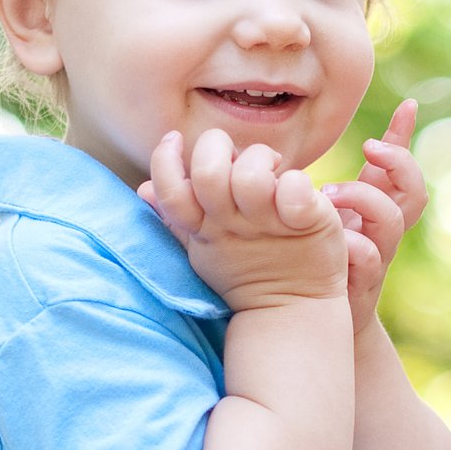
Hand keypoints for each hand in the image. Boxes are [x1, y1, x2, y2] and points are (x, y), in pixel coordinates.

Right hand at [138, 127, 347, 311]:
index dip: (165, 159)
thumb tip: (143, 189)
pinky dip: (296, 181)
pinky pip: (294, 189)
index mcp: (203, 229)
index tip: (175, 139)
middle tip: (236, 155)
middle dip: (217, 146)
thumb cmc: (249, 268)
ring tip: (273, 167)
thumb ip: (176, 218)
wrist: (295, 310)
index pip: (170, 191)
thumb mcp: (206, 247)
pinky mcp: (306, 223)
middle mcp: (231, 225)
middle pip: (208, 172)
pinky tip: (299, 190)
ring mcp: (268, 225)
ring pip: (250, 176)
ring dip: (260, 159)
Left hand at [320, 101, 423, 333]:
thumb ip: (337, 173)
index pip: (405, 168)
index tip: (407, 105)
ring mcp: (378, 255)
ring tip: (326, 196)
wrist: (314, 315)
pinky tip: (327, 237)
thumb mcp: (331, 207)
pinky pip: (367, 258)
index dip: (408, 136)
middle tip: (367, 149)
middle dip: (398, 162)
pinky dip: (350, 245)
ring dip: (362, 198)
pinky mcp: (362, 282)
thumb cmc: (324, 253)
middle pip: (415, 192)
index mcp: (377, 207)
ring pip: (393, 220)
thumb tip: (345, 129)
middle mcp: (384, 230)